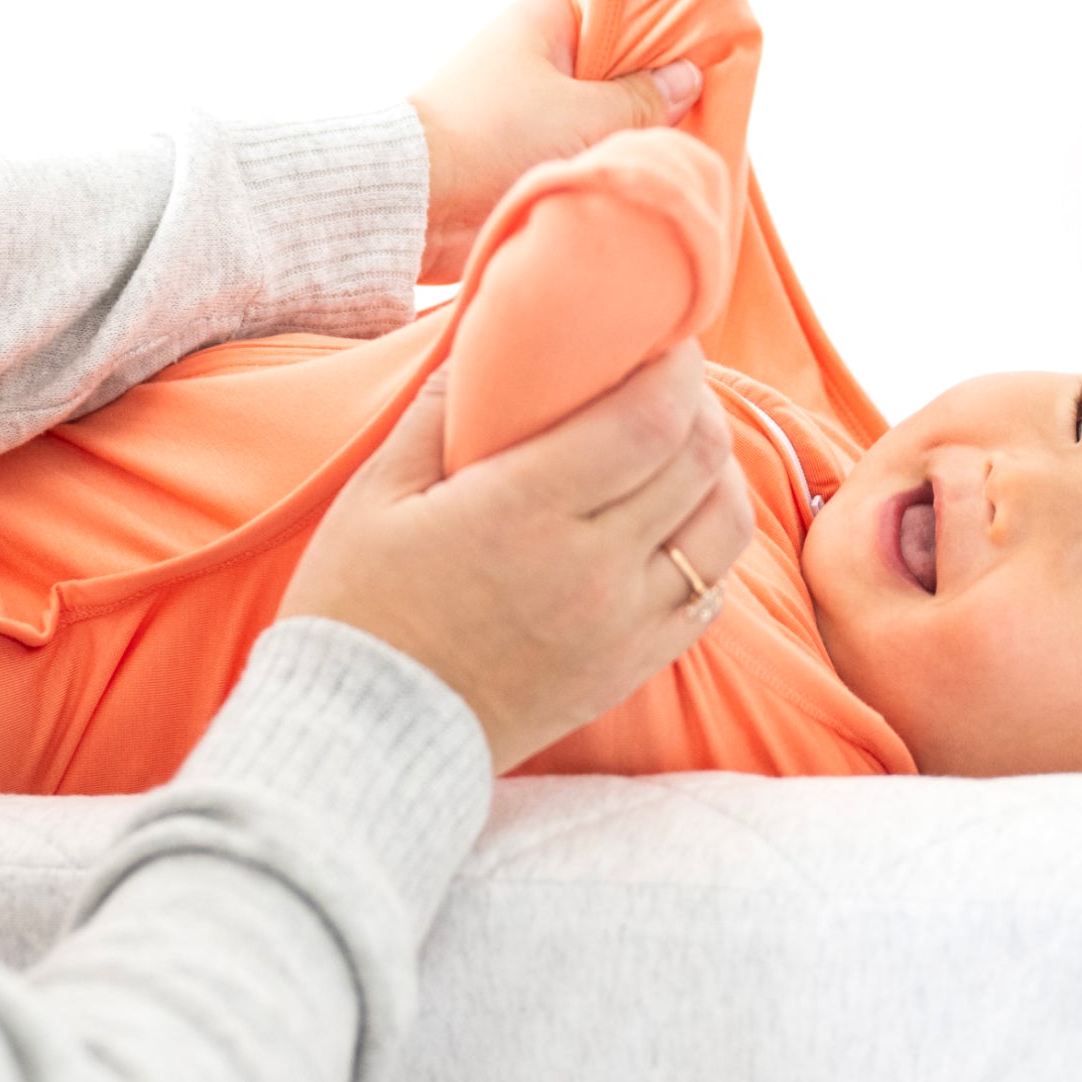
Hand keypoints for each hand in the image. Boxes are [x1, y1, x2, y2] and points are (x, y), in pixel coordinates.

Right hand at [277, 341, 753, 771]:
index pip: (650, 421)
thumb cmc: (357, 606)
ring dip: (717, 474)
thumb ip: (443, 410)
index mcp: (525, 511)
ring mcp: (620, 628)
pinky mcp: (627, 672)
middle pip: (699, 463)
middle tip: (673, 382)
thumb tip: (493, 345)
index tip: (668, 341)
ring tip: (683, 448)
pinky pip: (709, 598)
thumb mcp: (376, 492)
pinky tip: (674, 524)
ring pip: (723, 530)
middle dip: (699, 405)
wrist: (361, 740)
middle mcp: (590, 570)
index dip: (677, 368)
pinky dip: (708, 548)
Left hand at [408, 0, 701, 283]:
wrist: (417, 202)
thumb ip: (642, 97)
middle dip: (656, 55)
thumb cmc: (496, 138)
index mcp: (540, 17)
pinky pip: (579, 131)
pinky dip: (610, 139)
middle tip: (712, 65)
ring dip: (635, 107)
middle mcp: (532, 49)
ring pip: (597, 91)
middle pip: (608, 39)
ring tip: (694, 115)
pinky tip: (649, 152)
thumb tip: (686, 78)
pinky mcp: (520, 143)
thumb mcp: (584, 114)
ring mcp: (526, 97)